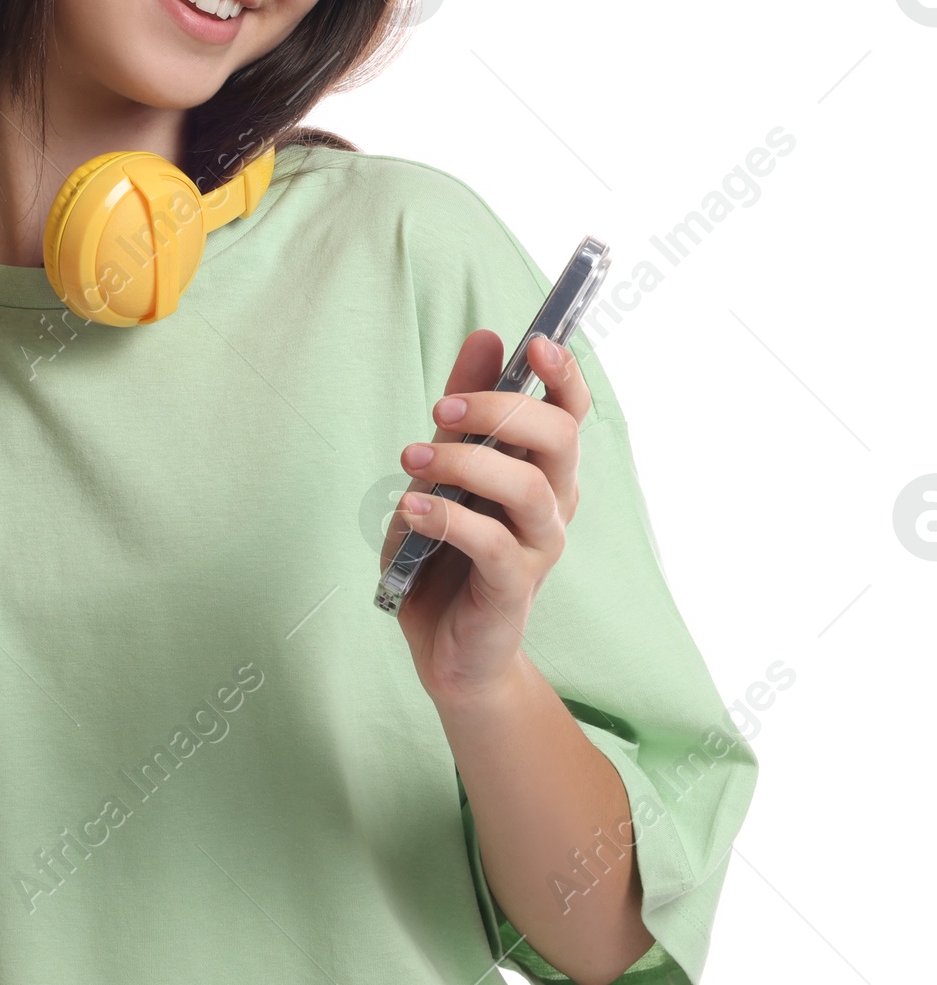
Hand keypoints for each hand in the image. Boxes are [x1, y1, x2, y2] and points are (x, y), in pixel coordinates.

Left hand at [386, 328, 590, 703]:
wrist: (446, 647)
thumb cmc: (444, 550)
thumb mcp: (441, 469)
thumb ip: (462, 411)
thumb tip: (487, 337)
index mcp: (543, 469)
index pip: (572, 412)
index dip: (564, 374)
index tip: (534, 342)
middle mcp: (554, 503)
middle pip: (559, 437)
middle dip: (498, 409)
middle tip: (438, 409)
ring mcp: (539, 547)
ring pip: (528, 487)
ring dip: (466, 463)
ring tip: (412, 458)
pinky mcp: (514, 587)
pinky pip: (492, 543)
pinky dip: (448, 518)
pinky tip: (411, 508)